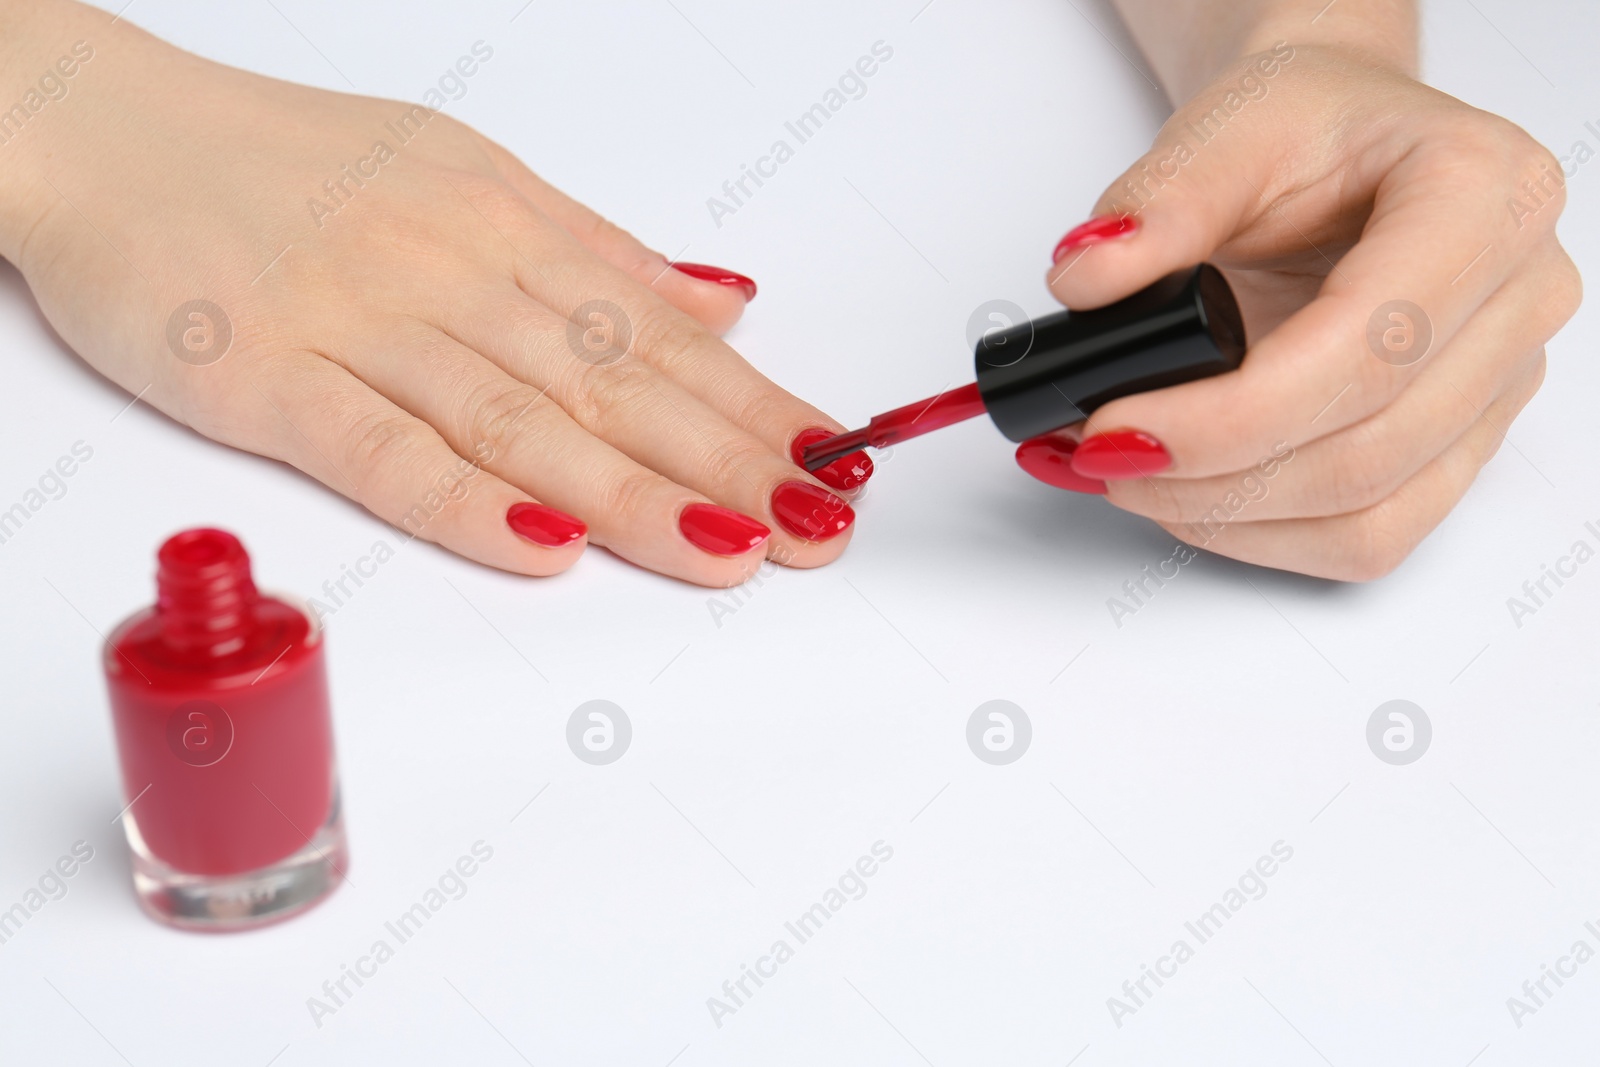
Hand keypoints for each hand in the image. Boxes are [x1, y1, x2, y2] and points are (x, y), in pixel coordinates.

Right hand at [1, 3, 867, 585]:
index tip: (831, 463)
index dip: (753, 403)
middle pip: (613, 381)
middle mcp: (454, 270)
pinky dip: (467, 502)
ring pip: (522, 421)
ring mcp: (362, 325)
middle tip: (817, 528)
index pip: (657, 332)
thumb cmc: (290, 164)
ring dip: (634, 492)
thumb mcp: (463, 177)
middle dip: (729, 462)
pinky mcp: (269, 380)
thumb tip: (718, 303)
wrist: (103, 133)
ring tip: (730, 551)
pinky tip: (548, 549)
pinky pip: (381, 451)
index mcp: (507, 224)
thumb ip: (592, 253)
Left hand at [1017, 43, 1579, 579]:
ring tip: (1124, 473)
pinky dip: (1259, 536)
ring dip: (1224, 518)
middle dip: (1207, 480)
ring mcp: (1500, 385)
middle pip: (1366, 453)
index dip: (1228, 419)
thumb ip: (1159, 203)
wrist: (1346, 145)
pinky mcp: (1460, 445)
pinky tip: (1185, 494)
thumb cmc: (1310, 128)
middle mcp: (1519, 299)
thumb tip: (1086, 283)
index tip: (1112, 429)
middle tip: (1095, 455)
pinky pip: (1367, 537)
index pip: (1365, 352)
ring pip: (1367, 520)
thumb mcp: (1227, 128)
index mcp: (1485, 199)